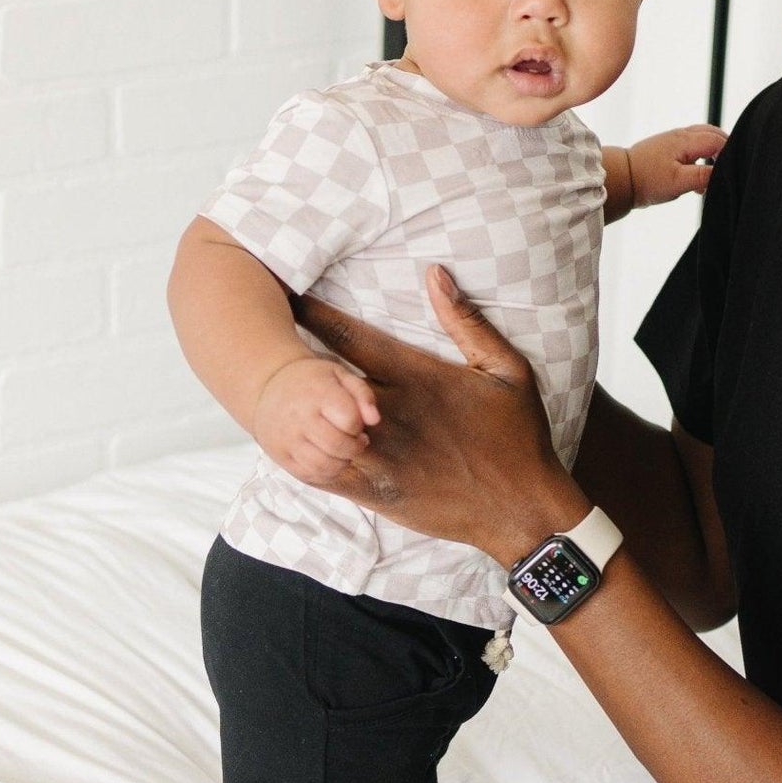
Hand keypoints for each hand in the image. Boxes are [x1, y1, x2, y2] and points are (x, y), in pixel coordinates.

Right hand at [253, 358, 379, 487]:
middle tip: (355, 441)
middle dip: (355, 447)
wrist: (268, 387)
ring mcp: (287, 439)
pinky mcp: (280, 455)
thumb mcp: (340, 375)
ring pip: (324, 465)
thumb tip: (375, 420)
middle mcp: (299, 417)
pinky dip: (326, 474)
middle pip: (338, 445)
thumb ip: (363, 394)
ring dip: (342, 463)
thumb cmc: (311, 381)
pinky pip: (308, 474)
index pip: (350, 420)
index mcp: (317, 394)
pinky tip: (330, 461)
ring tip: (343, 452)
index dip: (359, 426)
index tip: (356, 423)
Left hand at [291, 268, 585, 563]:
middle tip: (262, 336)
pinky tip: (287, 440)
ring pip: (317, 424)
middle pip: (323, 377)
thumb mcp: (508, 370)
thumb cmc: (519, 436)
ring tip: (268, 390)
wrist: (520, 509)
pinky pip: (323, 468)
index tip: (287, 294)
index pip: (351, 337)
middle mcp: (390, 414)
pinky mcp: (374, 490)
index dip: (314, 313)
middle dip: (294, 356)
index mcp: (419, 378)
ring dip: (295, 407)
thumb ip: (467, 322)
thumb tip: (434, 273)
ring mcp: (378, 454)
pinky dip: (303, 452)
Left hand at [625, 125, 726, 208]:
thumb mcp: (679, 182)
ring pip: (702, 138)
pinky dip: (701, 156)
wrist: (620, 178)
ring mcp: (673, 139)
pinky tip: (698, 177)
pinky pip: (692, 146)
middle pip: (713, 134)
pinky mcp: (667, 148)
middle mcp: (681, 135)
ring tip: (716, 172)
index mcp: (686, 140)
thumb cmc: (647, 180)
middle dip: (725, 148)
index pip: (718, 141)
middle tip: (730, 168)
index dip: (730, 154)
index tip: (732, 170)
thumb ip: (704, 176)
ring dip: (713, 152)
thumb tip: (723, 172)